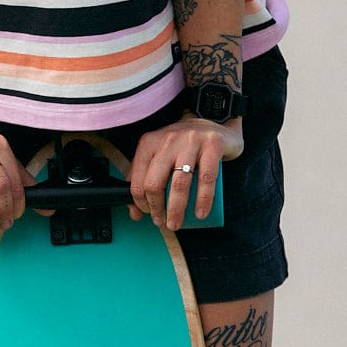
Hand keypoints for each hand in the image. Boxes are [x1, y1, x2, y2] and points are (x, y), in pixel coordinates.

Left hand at [128, 113, 243, 230]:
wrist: (212, 124)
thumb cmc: (182, 146)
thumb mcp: (158, 156)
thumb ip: (143, 179)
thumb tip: (134, 212)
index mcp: (149, 143)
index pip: (138, 179)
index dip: (140, 202)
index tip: (148, 214)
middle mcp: (167, 140)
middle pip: (155, 182)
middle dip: (156, 208)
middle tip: (162, 222)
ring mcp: (190, 142)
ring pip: (179, 183)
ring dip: (176, 209)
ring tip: (176, 223)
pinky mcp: (212, 146)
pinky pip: (206, 178)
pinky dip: (203, 200)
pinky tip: (200, 213)